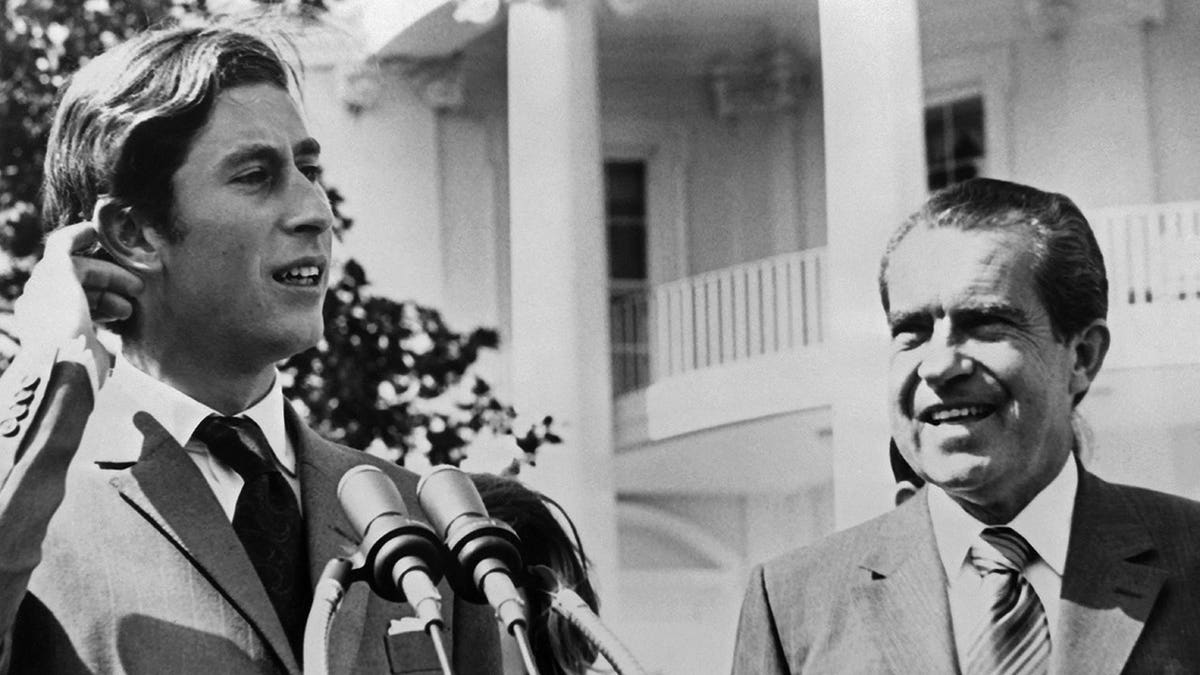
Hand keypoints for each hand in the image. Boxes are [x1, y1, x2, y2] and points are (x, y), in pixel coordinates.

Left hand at [14, 221, 142, 348]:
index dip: (88, 246)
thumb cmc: (62, 315)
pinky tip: (124, 321)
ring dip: (115, 298)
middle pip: (85, 279)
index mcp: (42, 285)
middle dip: (112, 278)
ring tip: (129, 309)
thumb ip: (64, 245)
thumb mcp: (58, 271)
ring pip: (94, 299)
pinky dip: (113, 316)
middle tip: (137, 286)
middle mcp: (50, 302)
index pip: (68, 257)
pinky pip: (100, 320)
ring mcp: (65, 323)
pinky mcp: (80, 342)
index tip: (110, 238)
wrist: (66, 363)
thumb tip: (84, 228)